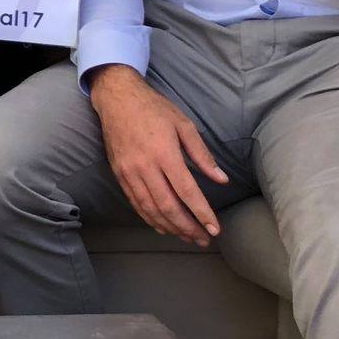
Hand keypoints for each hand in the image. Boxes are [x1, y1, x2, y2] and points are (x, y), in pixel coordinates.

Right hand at [87, 66, 228, 245]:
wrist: (117, 99)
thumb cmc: (154, 109)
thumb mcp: (184, 125)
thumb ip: (202, 155)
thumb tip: (221, 180)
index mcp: (164, 153)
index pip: (186, 191)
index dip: (201, 213)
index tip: (214, 229)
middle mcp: (144, 166)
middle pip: (168, 206)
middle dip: (187, 227)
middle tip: (203, 239)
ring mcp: (129, 172)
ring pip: (150, 208)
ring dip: (170, 227)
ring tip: (187, 237)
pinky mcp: (119, 174)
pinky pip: (135, 203)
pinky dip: (150, 218)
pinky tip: (163, 226)